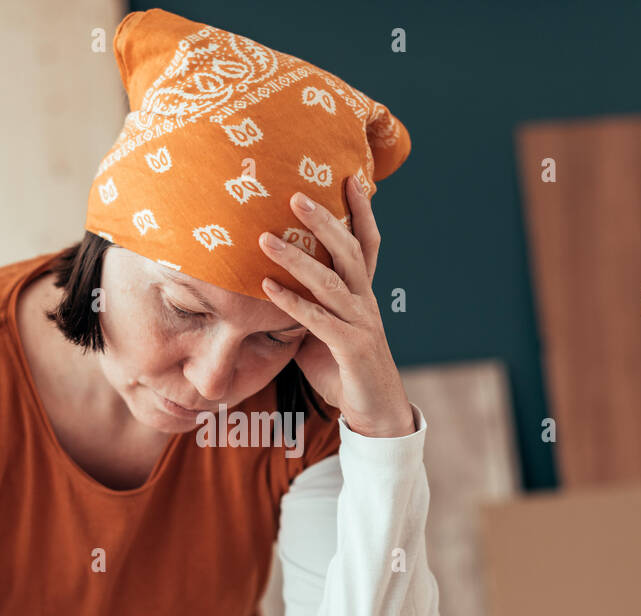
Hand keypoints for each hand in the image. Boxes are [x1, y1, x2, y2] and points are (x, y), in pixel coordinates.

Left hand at [259, 175, 414, 437]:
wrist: (376, 413)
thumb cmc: (345, 371)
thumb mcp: (323, 333)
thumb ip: (306, 308)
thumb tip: (271, 288)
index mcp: (362, 295)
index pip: (367, 245)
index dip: (361, 211)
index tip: (351, 177)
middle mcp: (365, 303)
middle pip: (349, 252)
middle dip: (324, 221)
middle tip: (295, 194)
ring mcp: (361, 325)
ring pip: (329, 282)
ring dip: (296, 258)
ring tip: (264, 238)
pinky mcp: (351, 349)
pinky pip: (318, 321)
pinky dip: (291, 303)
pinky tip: (267, 287)